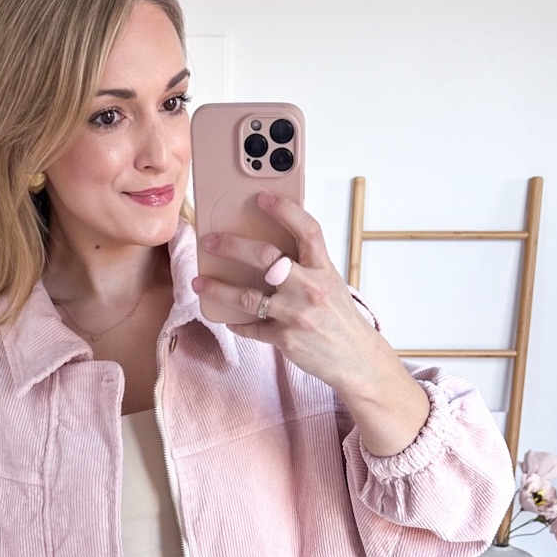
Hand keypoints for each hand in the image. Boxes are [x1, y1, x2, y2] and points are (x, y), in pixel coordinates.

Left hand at [191, 191, 429, 454]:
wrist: (357, 359)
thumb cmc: (339, 318)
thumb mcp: (331, 285)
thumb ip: (305, 267)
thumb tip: (267, 251)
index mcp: (324, 269)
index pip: (307, 230)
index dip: (285, 210)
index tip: (261, 198)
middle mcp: (311, 289)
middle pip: (266, 258)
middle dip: (232, 246)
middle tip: (210, 241)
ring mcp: (297, 315)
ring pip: (247, 297)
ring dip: (218, 288)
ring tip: (199, 282)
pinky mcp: (286, 340)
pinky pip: (251, 328)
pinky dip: (235, 322)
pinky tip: (224, 316)